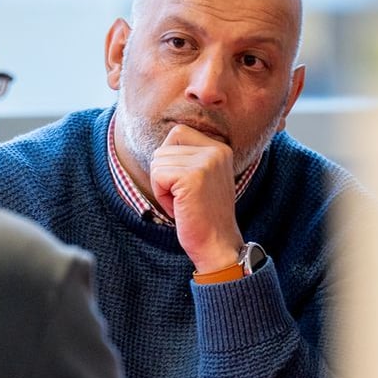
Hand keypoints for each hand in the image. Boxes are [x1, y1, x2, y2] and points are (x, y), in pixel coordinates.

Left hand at [150, 124, 242, 272]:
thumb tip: (163, 143)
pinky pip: (157, 175)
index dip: (170, 159)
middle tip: (182, 197)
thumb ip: (189, 157)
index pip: (178, 132)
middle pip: (164, 147)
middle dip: (164, 174)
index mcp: (220, 148)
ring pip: (158, 161)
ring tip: (182, 203)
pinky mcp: (193, 176)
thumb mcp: (203, 178)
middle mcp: (216, 150)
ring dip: (162, 187)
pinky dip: (161, 195)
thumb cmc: (204, 216)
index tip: (185, 185)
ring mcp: (206, 162)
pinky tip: (178, 208)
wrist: (217, 245)